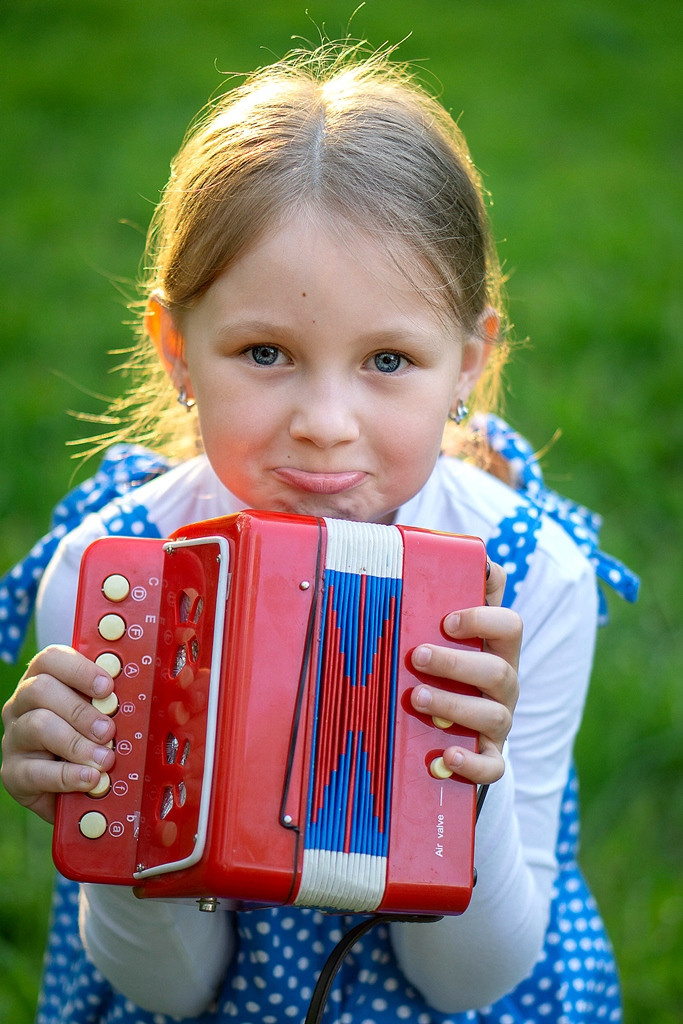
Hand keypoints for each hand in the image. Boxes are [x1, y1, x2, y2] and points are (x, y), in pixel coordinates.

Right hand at [1, 644, 116, 822]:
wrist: (69, 790)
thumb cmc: (87, 740)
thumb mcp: (98, 715)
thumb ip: (107, 702)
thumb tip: (131, 695)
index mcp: (42, 680)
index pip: (51, 659)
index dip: (80, 669)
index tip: (107, 687)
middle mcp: (21, 705)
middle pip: (41, 690)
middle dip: (80, 710)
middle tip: (108, 730)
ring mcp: (14, 738)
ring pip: (37, 726)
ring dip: (77, 743)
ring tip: (104, 759)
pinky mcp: (14, 772)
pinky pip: (36, 770)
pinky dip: (68, 775)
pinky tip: (89, 778)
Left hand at [409, 560, 520, 784]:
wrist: (451, 729)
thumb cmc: (445, 668)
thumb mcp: (449, 633)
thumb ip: (457, 592)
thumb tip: (477, 557)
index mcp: (497, 649)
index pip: (509, 625)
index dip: (482, 619)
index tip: (445, 620)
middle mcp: (504, 685)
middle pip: (499, 671)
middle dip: (457, 662)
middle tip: (417, 656)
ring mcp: (499, 722)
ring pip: (493, 715)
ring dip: (454, 705)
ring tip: (417, 699)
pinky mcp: (489, 757)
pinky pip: (493, 766)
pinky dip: (472, 763)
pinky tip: (446, 755)